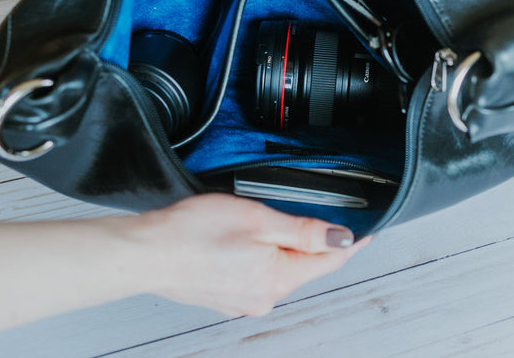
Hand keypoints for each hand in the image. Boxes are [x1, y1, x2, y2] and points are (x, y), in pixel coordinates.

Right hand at [118, 193, 371, 315]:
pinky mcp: (224, 297)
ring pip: (278, 270)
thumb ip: (303, 231)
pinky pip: (255, 276)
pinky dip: (259, 259)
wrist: (146, 253)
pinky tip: (239, 243)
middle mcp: (265, 296)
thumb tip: (341, 238)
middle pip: (304, 266)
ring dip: (282, 249)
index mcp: (279, 277)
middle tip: (310, 213)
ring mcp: (243, 300)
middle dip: (313, 242)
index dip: (351, 242)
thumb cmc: (193, 234)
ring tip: (264, 222)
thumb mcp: (257, 220)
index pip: (330, 260)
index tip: (367, 231)